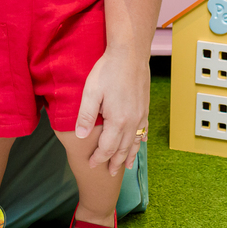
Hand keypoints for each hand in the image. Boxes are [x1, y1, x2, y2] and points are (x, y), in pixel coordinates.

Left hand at [75, 47, 150, 175]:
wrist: (130, 54)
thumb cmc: (107, 71)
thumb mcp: (91, 92)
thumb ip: (86, 116)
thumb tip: (81, 136)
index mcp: (118, 121)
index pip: (107, 147)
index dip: (99, 158)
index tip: (91, 165)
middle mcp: (132, 122)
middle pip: (123, 149)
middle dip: (115, 162)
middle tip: (109, 173)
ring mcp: (141, 115)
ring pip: (135, 142)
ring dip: (130, 155)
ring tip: (126, 167)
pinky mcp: (145, 107)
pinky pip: (144, 130)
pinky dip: (141, 140)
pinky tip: (141, 143)